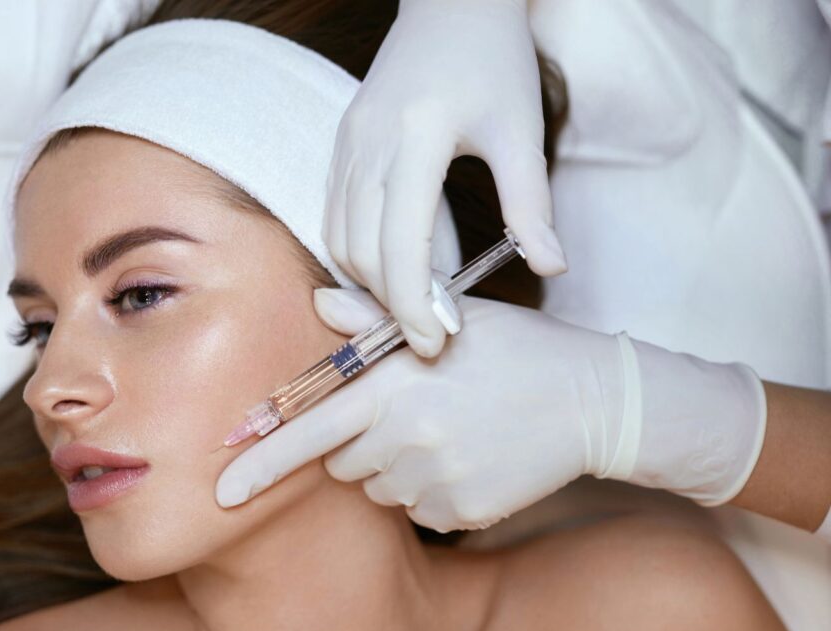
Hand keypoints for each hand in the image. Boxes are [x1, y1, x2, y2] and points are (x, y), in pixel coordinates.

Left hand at [216, 290, 765, 531]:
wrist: (594, 400)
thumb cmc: (514, 349)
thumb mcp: (448, 317)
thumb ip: (375, 319)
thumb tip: (321, 303)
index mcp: (395, 385)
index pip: (310, 427)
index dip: (261, 460)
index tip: (221, 488)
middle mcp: (408, 436)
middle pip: (341, 460)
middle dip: (357, 440)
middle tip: (410, 410)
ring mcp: (436, 479)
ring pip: (378, 486)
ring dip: (393, 464)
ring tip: (447, 429)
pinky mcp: (462, 511)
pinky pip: (418, 508)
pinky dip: (430, 487)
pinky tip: (470, 455)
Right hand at [324, 0, 566, 357]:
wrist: (451, 6)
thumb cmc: (493, 62)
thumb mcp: (521, 131)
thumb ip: (530, 203)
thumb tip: (550, 266)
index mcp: (415, 139)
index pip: (401, 247)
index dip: (414, 306)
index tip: (434, 344)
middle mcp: (368, 144)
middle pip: (362, 253)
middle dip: (392, 303)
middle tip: (432, 332)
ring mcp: (347, 144)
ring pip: (339, 239)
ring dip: (370, 282)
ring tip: (415, 301)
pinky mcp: (341, 144)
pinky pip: (333, 215)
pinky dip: (356, 252)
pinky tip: (391, 264)